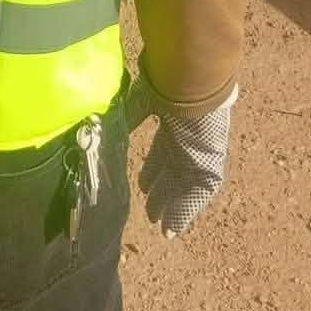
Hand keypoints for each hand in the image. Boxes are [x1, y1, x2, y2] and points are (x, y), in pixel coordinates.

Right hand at [126, 74, 236, 237]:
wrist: (192, 84)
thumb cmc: (165, 84)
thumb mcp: (139, 100)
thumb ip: (126, 115)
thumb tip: (101, 120)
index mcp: (172, 123)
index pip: (162, 153)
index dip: (151, 171)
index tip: (141, 186)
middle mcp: (186, 141)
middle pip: (172, 173)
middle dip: (161, 193)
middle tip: (150, 213)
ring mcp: (198, 154)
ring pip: (184, 186)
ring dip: (171, 207)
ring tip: (160, 226)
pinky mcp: (209, 167)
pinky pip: (196, 195)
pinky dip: (183, 211)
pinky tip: (171, 226)